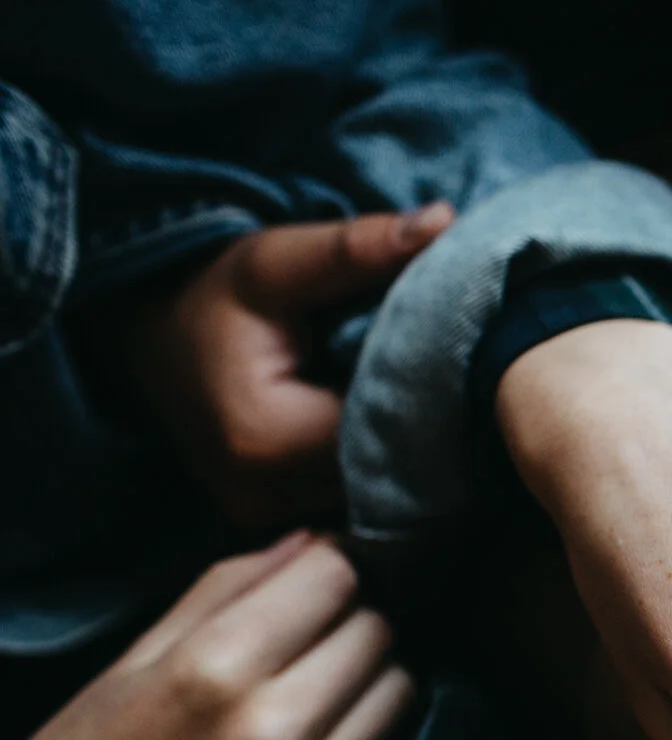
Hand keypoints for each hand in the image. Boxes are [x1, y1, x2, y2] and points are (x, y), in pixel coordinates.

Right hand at [0, 533, 415, 739]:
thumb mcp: (140, 651)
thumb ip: (232, 585)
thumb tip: (314, 539)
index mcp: (216, 667)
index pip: (337, 577)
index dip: (335, 562)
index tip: (321, 569)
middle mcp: (272, 730)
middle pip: (379, 629)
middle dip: (358, 612)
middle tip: (324, 622)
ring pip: (400, 688)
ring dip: (373, 670)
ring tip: (327, 674)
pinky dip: (363, 732)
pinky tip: (320, 732)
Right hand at [114, 204, 453, 526]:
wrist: (150, 334)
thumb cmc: (216, 294)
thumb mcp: (280, 261)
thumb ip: (357, 249)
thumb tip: (442, 219)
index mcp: (266, 439)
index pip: (388, 434)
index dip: (431, 396)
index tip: (453, 358)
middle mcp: (263, 494)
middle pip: (381, 473)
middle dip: (420, 427)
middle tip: (445, 377)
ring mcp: (265, 517)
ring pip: (367, 494)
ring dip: (395, 451)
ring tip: (413, 399)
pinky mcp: (271, 520)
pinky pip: (343, 502)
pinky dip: (369, 468)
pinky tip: (380, 426)